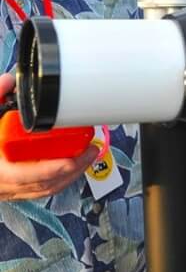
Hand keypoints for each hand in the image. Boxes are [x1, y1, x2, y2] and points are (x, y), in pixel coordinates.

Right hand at [0, 73, 98, 200]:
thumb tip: (8, 81)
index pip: (25, 176)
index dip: (52, 170)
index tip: (72, 160)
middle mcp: (2, 185)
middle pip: (43, 185)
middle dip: (72, 170)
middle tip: (91, 151)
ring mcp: (8, 190)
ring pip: (44, 190)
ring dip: (70, 176)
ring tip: (88, 155)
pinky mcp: (14, 189)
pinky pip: (40, 190)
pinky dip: (59, 180)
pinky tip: (73, 165)